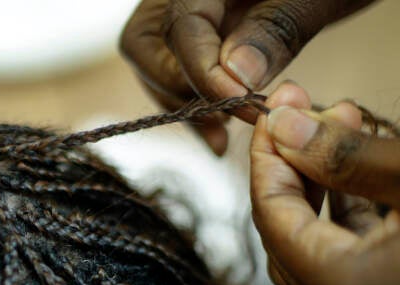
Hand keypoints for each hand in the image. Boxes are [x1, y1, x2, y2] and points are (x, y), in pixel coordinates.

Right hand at [120, 0, 375, 154]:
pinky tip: (220, 132)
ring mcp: (191, 11)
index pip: (182, 27)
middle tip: (227, 118)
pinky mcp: (203, 31)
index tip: (241, 103)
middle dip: (180, 90)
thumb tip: (234, 76)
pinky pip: (174, 68)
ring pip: (155, 62)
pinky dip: (193, 102)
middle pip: (146, 47)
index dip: (204, 72)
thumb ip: (277, 29)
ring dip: (184, 104)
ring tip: (224, 134)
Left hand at [251, 82, 399, 284]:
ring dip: (325, 187)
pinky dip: (352, 217)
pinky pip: (353, 264)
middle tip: (305, 112)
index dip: (267, 158)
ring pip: (319, 249)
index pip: (272, 217)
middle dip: (295, 168)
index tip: (272, 111)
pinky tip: (367, 170)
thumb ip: (345, 155)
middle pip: (287, 235)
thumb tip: (283, 126)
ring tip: (342, 123)